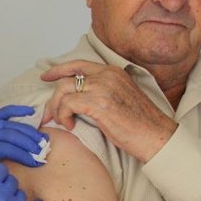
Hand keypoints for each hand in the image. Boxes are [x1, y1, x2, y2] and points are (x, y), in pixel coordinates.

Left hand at [0, 105, 48, 189]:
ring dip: (27, 131)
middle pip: (10, 134)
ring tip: (42, 138)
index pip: (6, 148)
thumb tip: (20, 173)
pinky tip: (30, 112)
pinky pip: (2, 114)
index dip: (23, 155)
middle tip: (43, 150)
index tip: (37, 163)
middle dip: (28, 142)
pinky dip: (16, 110)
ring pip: (10, 125)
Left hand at [39, 60, 176, 162]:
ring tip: (62, 122)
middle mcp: (107, 75)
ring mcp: (102, 87)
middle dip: (53, 97)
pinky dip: (64, 116)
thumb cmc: (140, 123)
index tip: (46, 77)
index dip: (59, 69)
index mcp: (112, 72)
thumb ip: (102, 91)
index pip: (78, 64)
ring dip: (57, 109)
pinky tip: (71, 126)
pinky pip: (68, 104)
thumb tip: (78, 98)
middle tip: (48, 113)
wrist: (155, 135)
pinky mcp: (98, 103)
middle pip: (66, 78)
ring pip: (63, 91)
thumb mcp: (121, 97)